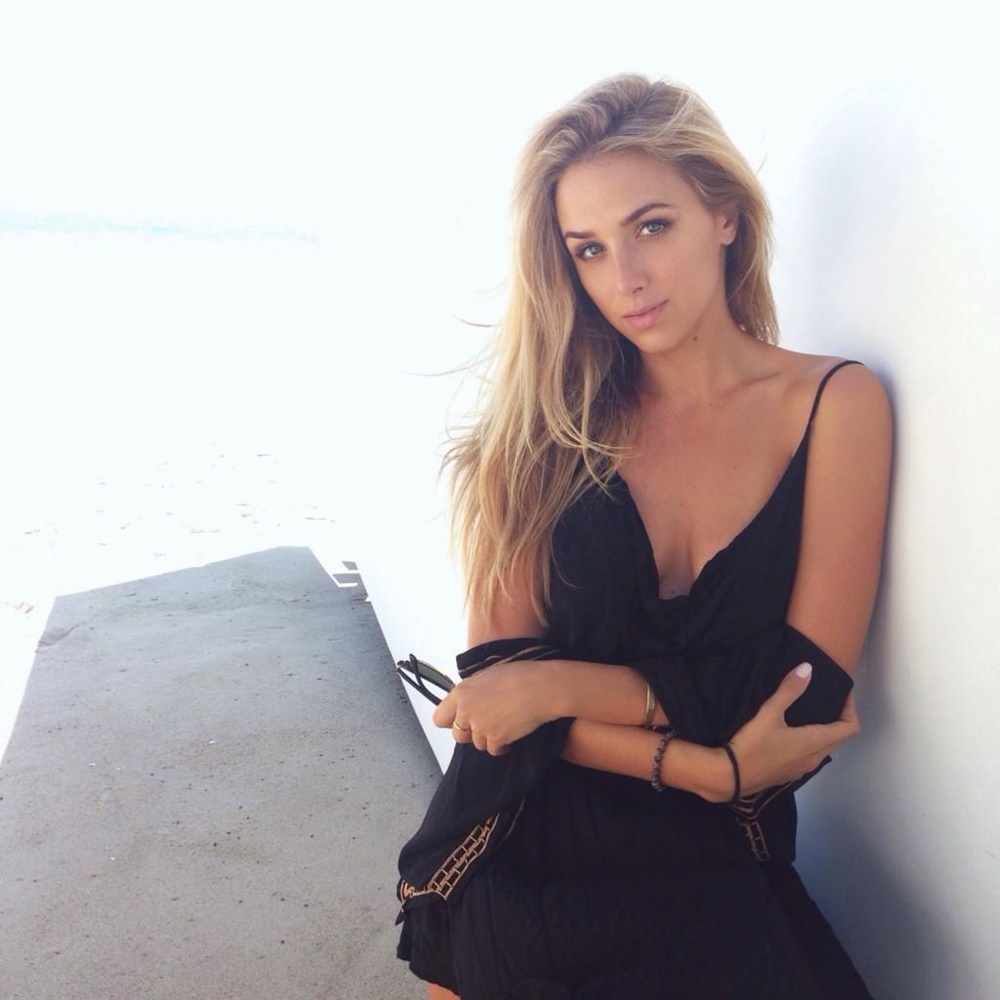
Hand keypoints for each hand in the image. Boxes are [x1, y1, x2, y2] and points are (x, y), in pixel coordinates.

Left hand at [432, 659, 559, 755]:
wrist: (540, 687)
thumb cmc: (518, 675)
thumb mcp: (486, 676)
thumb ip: (471, 693)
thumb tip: (468, 705)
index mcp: (461, 693)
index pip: (439, 718)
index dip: (451, 720)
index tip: (462, 718)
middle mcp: (466, 711)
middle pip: (458, 736)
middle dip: (471, 732)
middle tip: (487, 722)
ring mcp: (480, 727)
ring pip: (477, 744)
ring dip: (489, 738)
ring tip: (504, 722)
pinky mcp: (496, 739)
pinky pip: (494, 750)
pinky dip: (502, 745)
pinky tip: (512, 730)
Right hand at [725, 663, 860, 799]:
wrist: (732, 777)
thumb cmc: (753, 744)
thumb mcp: (769, 713)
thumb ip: (789, 690)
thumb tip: (808, 668)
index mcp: (815, 742)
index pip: (850, 728)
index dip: (851, 709)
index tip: (843, 694)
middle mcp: (815, 758)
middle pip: (839, 738)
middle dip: (839, 718)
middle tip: (828, 699)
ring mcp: (803, 769)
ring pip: (825, 748)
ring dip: (825, 731)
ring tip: (811, 713)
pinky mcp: (791, 774)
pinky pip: (811, 756)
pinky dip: (812, 742)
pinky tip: (794, 733)